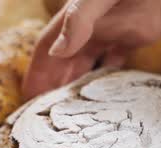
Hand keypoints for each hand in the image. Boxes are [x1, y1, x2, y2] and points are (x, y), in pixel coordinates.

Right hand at [22, 0, 160, 98]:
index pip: (48, 49)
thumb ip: (80, 19)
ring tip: (68, 111)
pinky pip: (112, 62)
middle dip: (52, 85)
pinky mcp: (131, 37)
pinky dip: (104, 77)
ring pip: (85, 64)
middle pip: (63, 61)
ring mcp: (109, 33)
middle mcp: (88, 28)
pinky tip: (101, 95)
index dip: (37, 73)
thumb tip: (57, 51)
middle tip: (45, 115)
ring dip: (74, 84)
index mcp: (75, 18)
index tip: (29, 98)